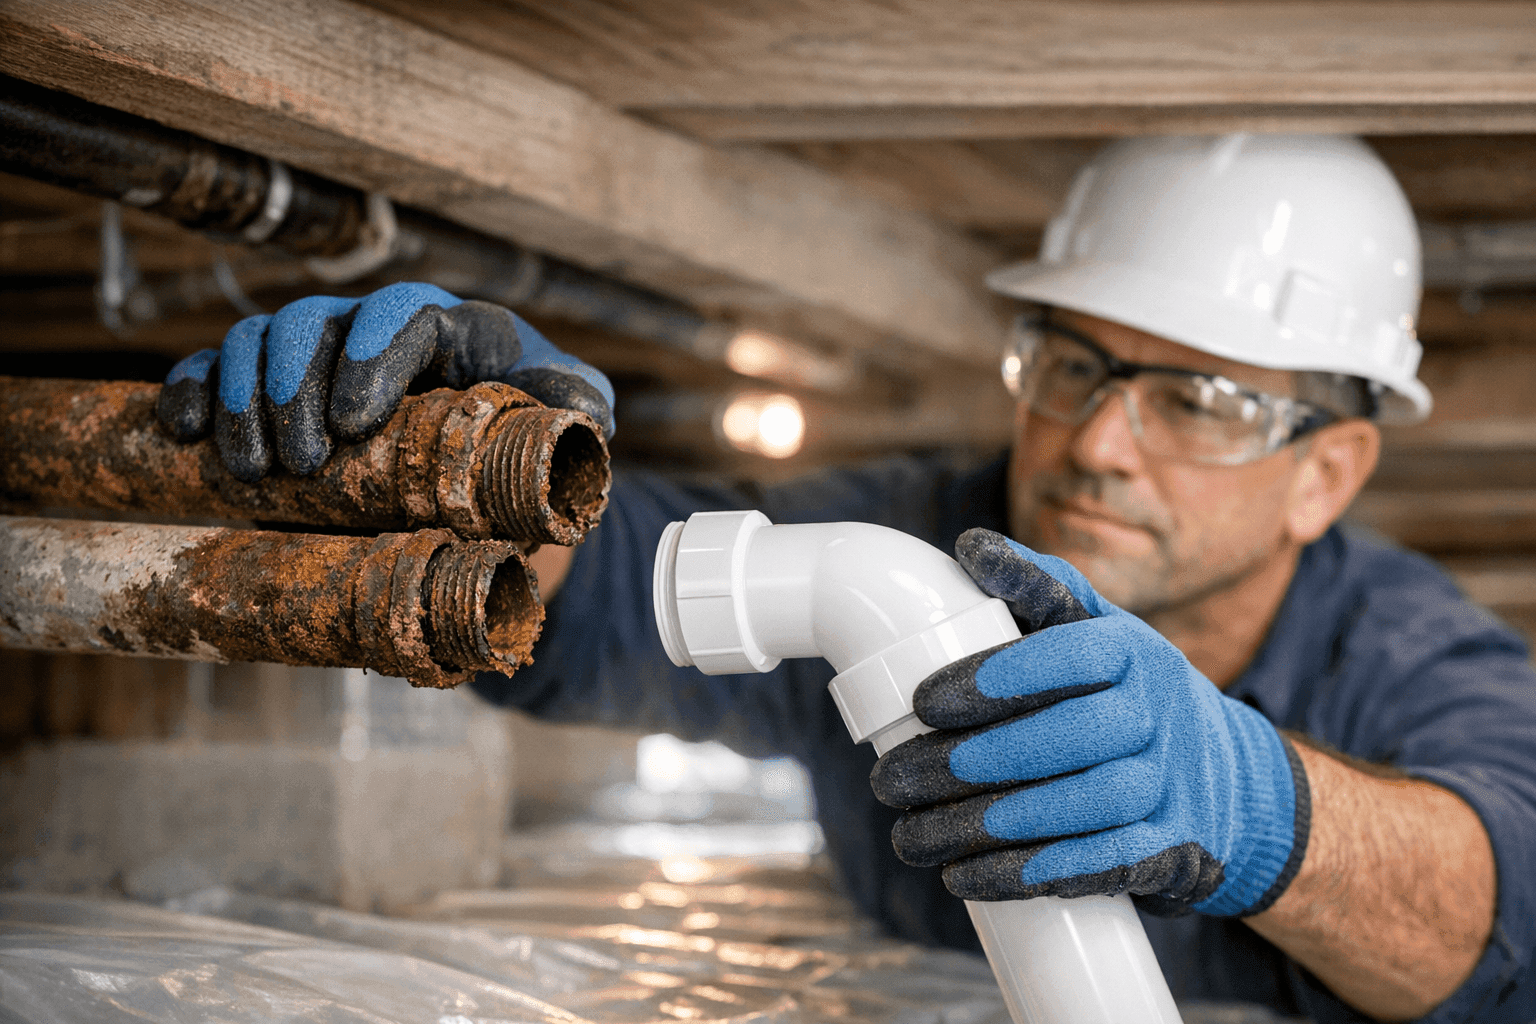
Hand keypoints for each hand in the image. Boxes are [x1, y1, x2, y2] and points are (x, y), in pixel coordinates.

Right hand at [157, 282, 614, 481]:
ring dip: (243, 400)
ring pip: (260, 340)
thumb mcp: (571, 422)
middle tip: (303, 465)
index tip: (353, 424)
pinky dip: (193, 392)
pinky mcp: (278, 390)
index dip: (371, 355)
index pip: (406, 312)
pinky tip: (181, 434)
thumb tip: (581, 410)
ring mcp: (322, 355)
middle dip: (298, 388)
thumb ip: (578, 406)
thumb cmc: (534, 438)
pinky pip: (217, 368)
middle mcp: (380, 328)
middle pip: (317, 321)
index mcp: (456, 328)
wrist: (492, 480)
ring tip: (256, 472)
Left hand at [870, 528, 1308, 916]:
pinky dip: (1034, 873)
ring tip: (910, 836)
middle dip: (973, 762)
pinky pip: (1107, 864)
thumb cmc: (1129, 695)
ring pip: (1086, 805)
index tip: (922, 701)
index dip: (995, 676)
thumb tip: (971, 547)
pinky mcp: (1173, 851)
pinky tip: (967, 877)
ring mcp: (1172, 785)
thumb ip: (1040, 590)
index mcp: (1132, 652)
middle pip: (1070, 737)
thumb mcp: (1099, 631)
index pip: (1070, 653)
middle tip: (892, 781)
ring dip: (991, 826)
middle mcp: (1159, 715)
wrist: (1229, 782)